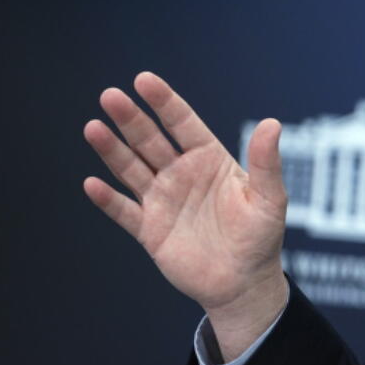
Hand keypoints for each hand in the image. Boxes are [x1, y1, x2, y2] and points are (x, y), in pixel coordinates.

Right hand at [83, 72, 288, 359]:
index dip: (164, 102)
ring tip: (93, 128)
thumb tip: (272, 123)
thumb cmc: (262, 238)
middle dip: (130, 119)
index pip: (183, 124)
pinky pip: (124, 211)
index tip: (144, 80)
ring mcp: (163, 200)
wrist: (245, 284)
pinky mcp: (150, 230)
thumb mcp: (269, 199)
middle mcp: (182, 174)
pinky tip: (92, 185)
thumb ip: (266, 164)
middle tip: (110, 96)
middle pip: (150, 140)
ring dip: (112, 150)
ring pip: (131, 169)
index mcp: (210, 160)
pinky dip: (108, 200)